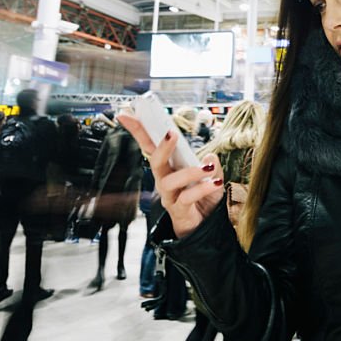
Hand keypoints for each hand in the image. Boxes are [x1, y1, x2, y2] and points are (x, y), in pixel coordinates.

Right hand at [118, 110, 223, 237]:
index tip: (125, 114)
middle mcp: (164, 178)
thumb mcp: (213, 177)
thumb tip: (210, 155)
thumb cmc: (203, 198)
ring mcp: (169, 195)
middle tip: (171, 133)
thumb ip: (212, 165)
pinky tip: (215, 182)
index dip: (138, 130)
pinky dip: (202, 188)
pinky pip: (187, 197)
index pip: (151, 144)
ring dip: (189, 172)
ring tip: (207, 167)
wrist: (205, 226)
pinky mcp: (177, 209)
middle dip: (160, 146)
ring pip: (169, 180)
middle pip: (153, 161)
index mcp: (169, 165)